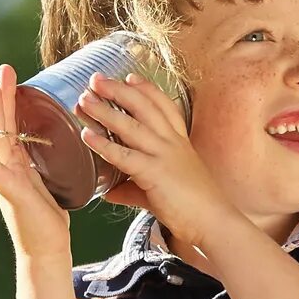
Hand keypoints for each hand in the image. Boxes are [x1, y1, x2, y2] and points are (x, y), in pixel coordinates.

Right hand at [0, 64, 76, 264]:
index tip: (10, 76)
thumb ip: (48, 163)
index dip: (9, 100)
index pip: (11, 124)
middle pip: (0, 126)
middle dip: (0, 97)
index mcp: (17, 162)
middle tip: (2, 70)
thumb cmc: (50, 217)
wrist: (47, 248)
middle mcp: (6, 167)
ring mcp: (5, 178)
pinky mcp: (9, 193)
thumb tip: (66, 141)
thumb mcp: (50, 181)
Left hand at [73, 73, 236, 255]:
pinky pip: (124, 155)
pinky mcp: (155, 173)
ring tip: (83, 99)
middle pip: (144, 107)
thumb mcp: (161, 190)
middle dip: (119, 91)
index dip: (147, 90)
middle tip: (96, 79)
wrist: (214, 222)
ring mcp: (164, 156)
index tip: (130, 76)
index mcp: (179, 142)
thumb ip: (133, 188)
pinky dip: (103, 143)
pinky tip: (86, 134)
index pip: (164, 106)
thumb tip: (109, 192)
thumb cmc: (192, 207)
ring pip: (130, 126)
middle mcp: (172, 143)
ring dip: (104, 110)